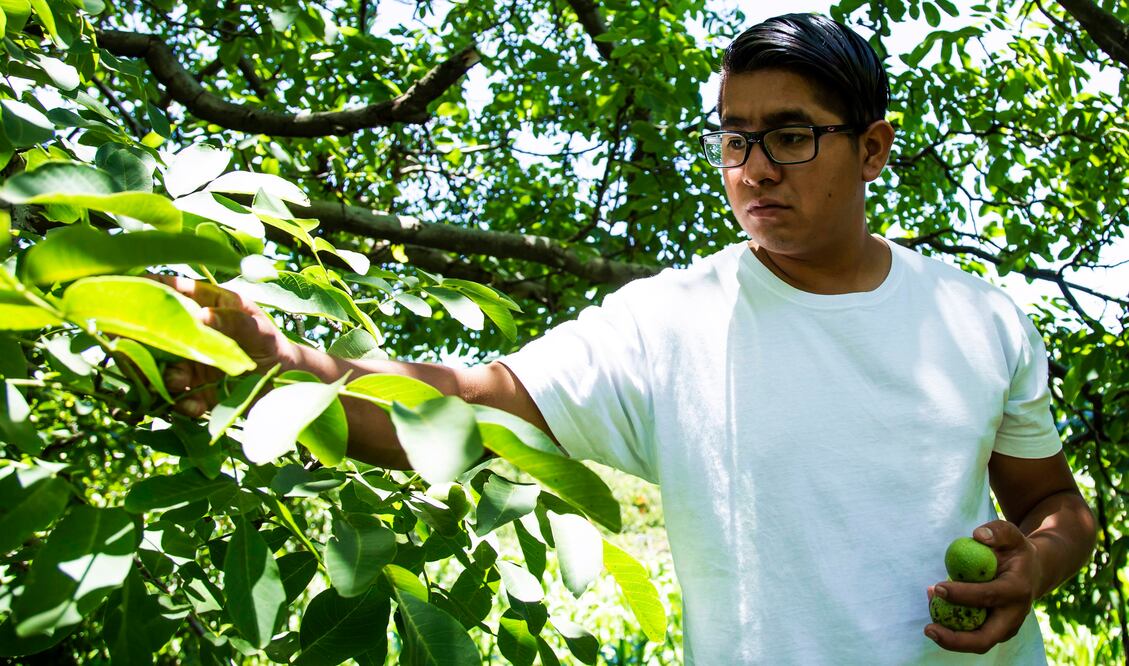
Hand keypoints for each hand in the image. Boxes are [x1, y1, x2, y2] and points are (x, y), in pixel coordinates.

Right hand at [153, 275, 296, 417]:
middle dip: (143, 342)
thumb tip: (203, 316)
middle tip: (139, 351)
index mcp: (207, 306)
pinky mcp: (194, 391)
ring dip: (162, 376)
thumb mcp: (261, 332)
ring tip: (178, 382)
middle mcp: (191, 332)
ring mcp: (189, 362)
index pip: (175, 291)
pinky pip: (178, 398)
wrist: (289, 386)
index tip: (132, 289)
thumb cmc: (274, 346)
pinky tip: (194, 405)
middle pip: (154, 331)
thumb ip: (236, 322)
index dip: (151, 288)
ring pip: (159, 367)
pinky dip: (182, 403)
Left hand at [925, 521, 1042, 653]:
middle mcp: (1014, 615)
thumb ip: (998, 531)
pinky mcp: (997, 632)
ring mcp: (1007, 628)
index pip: (987, 597)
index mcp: (1017, 590)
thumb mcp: (1012, 534)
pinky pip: (972, 635)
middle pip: (985, 639)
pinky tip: (937, 608)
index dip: (961, 595)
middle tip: (928, 629)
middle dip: (955, 640)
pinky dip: (952, 627)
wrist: (1033, 572)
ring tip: (929, 612)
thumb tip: (978, 536)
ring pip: (976, 642)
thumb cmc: (1015, 551)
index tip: (937, 587)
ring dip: (949, 634)